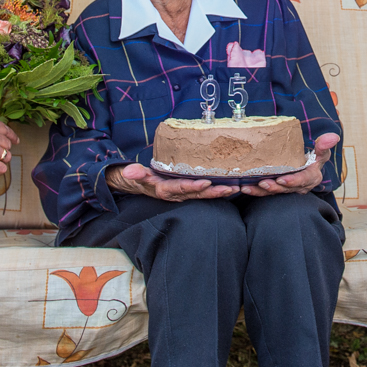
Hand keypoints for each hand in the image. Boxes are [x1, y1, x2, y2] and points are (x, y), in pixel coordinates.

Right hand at [106, 162, 237, 201]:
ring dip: (219, 192)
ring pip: (203, 195)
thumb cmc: (139, 178)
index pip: (180, 188)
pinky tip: (230, 186)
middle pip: (197, 194)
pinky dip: (216, 190)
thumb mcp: (134, 175)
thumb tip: (131, 172)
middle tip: (229, 188)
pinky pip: (203, 192)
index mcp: (164, 190)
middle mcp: (176, 194)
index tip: (206, 183)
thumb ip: (134, 173)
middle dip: (213, 192)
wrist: (139, 185)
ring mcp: (183, 193)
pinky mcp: (187, 191)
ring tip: (235, 188)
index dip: (192, 187)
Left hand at [240, 132, 338, 195]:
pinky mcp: (278, 190)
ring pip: (274, 192)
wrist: (306, 166)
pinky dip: (255, 191)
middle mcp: (300, 186)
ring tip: (249, 188)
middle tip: (262, 183)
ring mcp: (288, 189)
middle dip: (274, 188)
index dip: (293, 181)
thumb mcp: (321, 152)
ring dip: (261, 191)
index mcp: (311, 177)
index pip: (303, 181)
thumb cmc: (314, 158)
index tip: (282, 180)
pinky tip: (244, 188)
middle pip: (286, 189)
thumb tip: (333, 137)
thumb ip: (324, 145)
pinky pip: (266, 192)